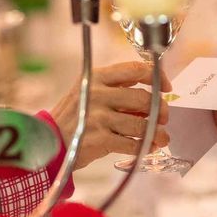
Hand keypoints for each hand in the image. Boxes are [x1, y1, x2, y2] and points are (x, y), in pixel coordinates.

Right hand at [53, 60, 169, 167]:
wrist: (51, 141)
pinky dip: (144, 147)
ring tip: (162, 137)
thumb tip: (154, 96)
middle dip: (160, 109)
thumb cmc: (75, 117)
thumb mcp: (90, 92)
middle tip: (164, 117)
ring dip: (156, 132)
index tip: (166, 87)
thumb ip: (117, 90)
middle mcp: (98, 94)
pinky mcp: (100, 139)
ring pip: (141, 124)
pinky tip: (148, 147)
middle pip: (143, 98)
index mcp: (97, 77)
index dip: (156, 77)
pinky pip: (132, 143)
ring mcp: (98, 117)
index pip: (134, 69)